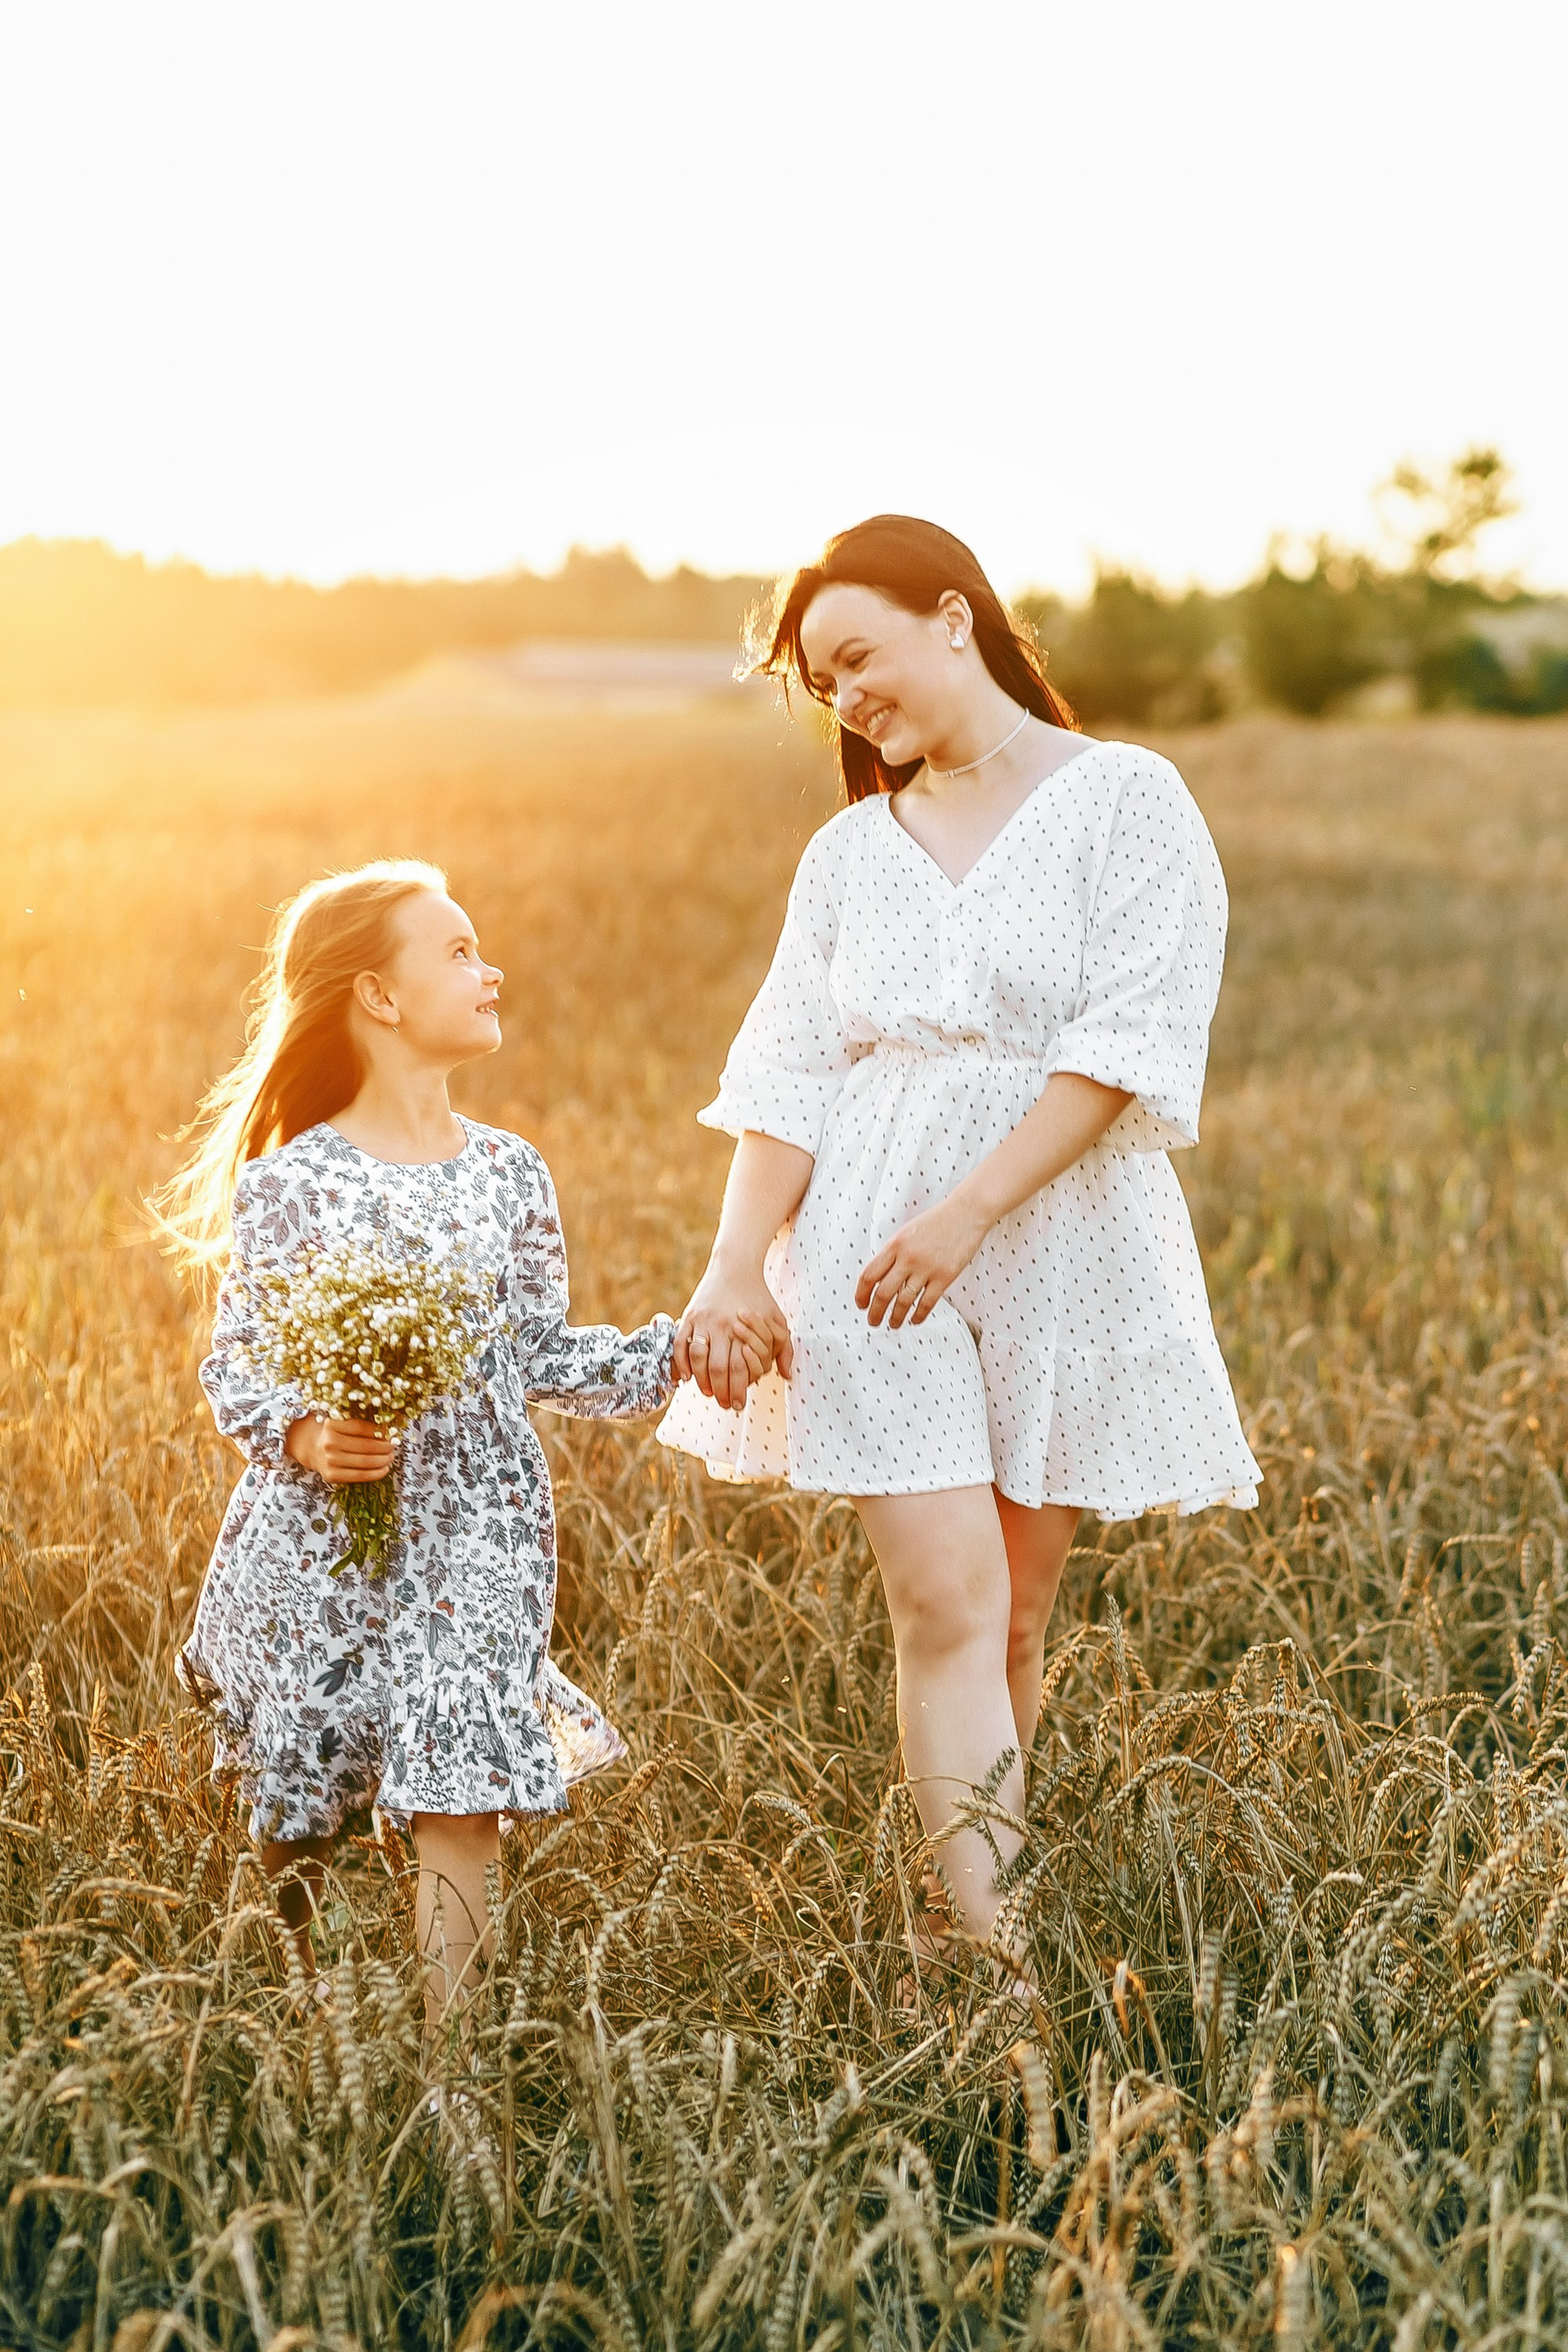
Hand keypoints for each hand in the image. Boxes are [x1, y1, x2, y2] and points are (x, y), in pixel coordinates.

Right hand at [285, 1415, 396, 1482]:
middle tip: (393, 1446)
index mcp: (331, 1425)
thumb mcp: (342, 1422)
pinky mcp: (331, 1476)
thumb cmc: (334, 1433)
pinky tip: (385, 1469)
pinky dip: (375, 1473)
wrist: (312, 1448)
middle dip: (384, 1447)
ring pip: (364, 1461)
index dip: (378, 1430)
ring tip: (391, 1457)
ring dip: (383, 1460)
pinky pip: (359, 1476)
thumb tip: (389, 1429)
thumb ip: (360, 1424)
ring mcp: (329, 1461)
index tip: (390, 1432)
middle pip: (365, 1446)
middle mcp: (329, 1443)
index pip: (360, 1428)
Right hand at [675, 1258, 792, 1411]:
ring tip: (708, 1392)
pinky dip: (680, 1362)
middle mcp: (723, 1326)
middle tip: (724, 1404)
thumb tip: (786, 1375)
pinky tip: (686, 1377)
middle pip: (718, 1368)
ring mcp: (704, 1321)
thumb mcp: (777, 1321)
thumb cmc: (759, 1298)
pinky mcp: (689, 1316)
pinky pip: (680, 1344)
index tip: (738, 1404)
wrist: (735, 1268)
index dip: (738, 1390)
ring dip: (701, 1380)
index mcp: (745, 1329)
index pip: (740, 1368)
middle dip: (720, 1391)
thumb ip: (784, 1348)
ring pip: (698, 1358)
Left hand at [856, 1191, 993, 1328]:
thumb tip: (881, 1278)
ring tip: (893, 1324)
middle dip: (875, 1312)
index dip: (861, 1294)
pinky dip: (918, 1315)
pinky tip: (914, 1319)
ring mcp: (926, 1268)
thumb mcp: (906, 1232)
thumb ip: (893, 1253)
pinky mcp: (945, 1276)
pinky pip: (927, 1303)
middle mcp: (907, 1257)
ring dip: (896, 1318)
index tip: (861, 1304)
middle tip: (873, 1321)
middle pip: (883, 1293)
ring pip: (904, 1302)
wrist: (966, 1213)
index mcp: (894, 1245)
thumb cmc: (937, 1221)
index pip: (869, 1275)